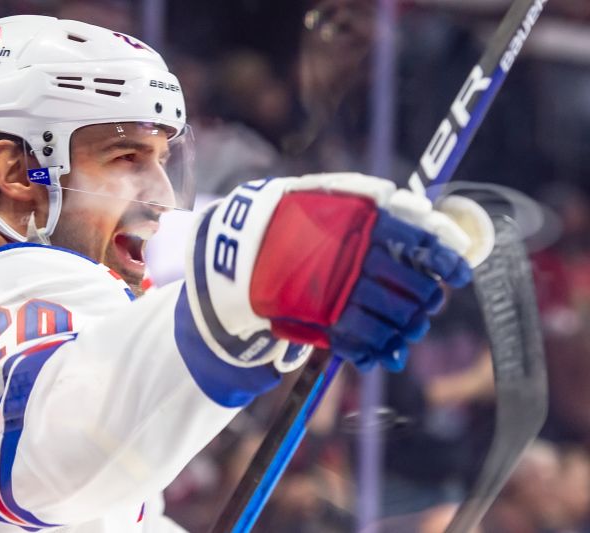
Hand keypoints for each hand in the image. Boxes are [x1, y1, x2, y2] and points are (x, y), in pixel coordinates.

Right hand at [186, 173, 475, 372]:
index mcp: (365, 222)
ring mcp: (340, 289)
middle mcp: (357, 256)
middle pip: (414, 285)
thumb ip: (385, 203)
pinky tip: (388, 351)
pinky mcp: (322, 318)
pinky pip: (364, 339)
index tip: (460, 273)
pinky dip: (379, 348)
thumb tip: (433, 216)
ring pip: (394, 316)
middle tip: (430, 302)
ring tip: (412, 328)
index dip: (447, 261)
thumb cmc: (298, 217)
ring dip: (409, 326)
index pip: (423, 243)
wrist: (244, 247)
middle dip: (428, 298)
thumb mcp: (339, 197)